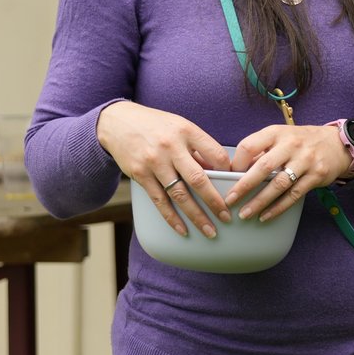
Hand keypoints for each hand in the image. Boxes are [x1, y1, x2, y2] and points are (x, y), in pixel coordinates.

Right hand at [97, 103, 231, 238]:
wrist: (117, 122)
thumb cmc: (156, 125)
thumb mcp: (181, 127)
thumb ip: (199, 148)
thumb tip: (220, 171)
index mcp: (187, 131)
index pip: (216, 154)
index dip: (229, 172)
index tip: (236, 185)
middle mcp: (171, 147)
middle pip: (198, 179)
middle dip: (215, 202)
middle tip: (227, 217)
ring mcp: (154, 162)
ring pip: (179, 194)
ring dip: (196, 216)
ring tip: (210, 231)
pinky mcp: (140, 175)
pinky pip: (159, 201)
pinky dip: (172, 217)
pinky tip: (183, 229)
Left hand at [227, 124, 349, 223]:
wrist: (337, 143)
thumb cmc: (302, 141)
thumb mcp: (281, 137)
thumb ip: (261, 152)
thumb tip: (236, 171)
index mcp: (276, 133)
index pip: (249, 146)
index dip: (236, 163)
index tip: (228, 177)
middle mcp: (291, 145)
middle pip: (263, 167)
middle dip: (244, 186)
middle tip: (230, 201)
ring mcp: (305, 160)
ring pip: (278, 184)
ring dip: (260, 201)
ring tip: (246, 213)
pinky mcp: (316, 175)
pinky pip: (294, 195)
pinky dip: (278, 208)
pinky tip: (265, 216)